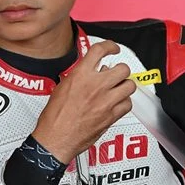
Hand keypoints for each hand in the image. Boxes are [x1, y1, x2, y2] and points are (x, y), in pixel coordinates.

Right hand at [32, 41, 136, 162]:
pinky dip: (124, 103)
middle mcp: (96, 86)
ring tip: (118, 88)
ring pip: (129, 85)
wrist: (56, 138)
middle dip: (120, 70)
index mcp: (81, 75)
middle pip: (122, 68)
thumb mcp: (62, 88)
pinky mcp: (111, 116)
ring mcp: (106, 101)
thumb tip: (89, 72)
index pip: (100, 50)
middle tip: (116, 73)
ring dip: (124, 86)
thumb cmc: (55, 117)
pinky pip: (128, 104)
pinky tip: (117, 103)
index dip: (110, 46)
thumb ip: (79, 77)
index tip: (113, 49)